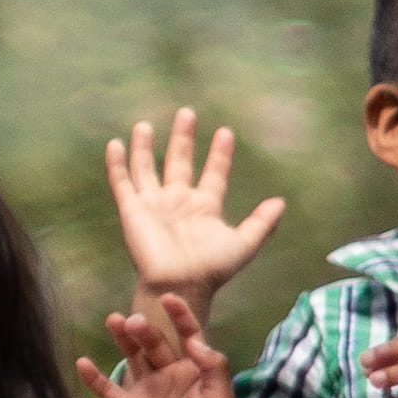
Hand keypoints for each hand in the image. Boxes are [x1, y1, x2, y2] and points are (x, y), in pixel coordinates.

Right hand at [85, 292, 235, 397]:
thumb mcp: (221, 397)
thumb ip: (212, 366)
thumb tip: (195, 341)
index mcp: (194, 368)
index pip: (187, 335)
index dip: (180, 316)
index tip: (170, 297)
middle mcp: (169, 373)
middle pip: (155, 344)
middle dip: (146, 331)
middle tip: (135, 321)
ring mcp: (147, 389)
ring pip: (132, 358)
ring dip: (122, 341)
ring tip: (113, 320)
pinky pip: (108, 390)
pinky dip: (94, 379)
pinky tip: (82, 362)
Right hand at [99, 110, 288, 301]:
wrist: (180, 285)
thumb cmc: (212, 270)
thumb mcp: (244, 244)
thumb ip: (262, 223)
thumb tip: (281, 202)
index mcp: (205, 207)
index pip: (214, 173)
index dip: (219, 154)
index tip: (225, 132)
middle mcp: (178, 201)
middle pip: (180, 161)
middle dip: (183, 137)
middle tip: (187, 112)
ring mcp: (154, 204)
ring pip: (147, 168)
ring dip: (145, 146)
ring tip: (145, 124)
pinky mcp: (132, 210)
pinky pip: (122, 182)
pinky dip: (117, 163)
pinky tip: (116, 144)